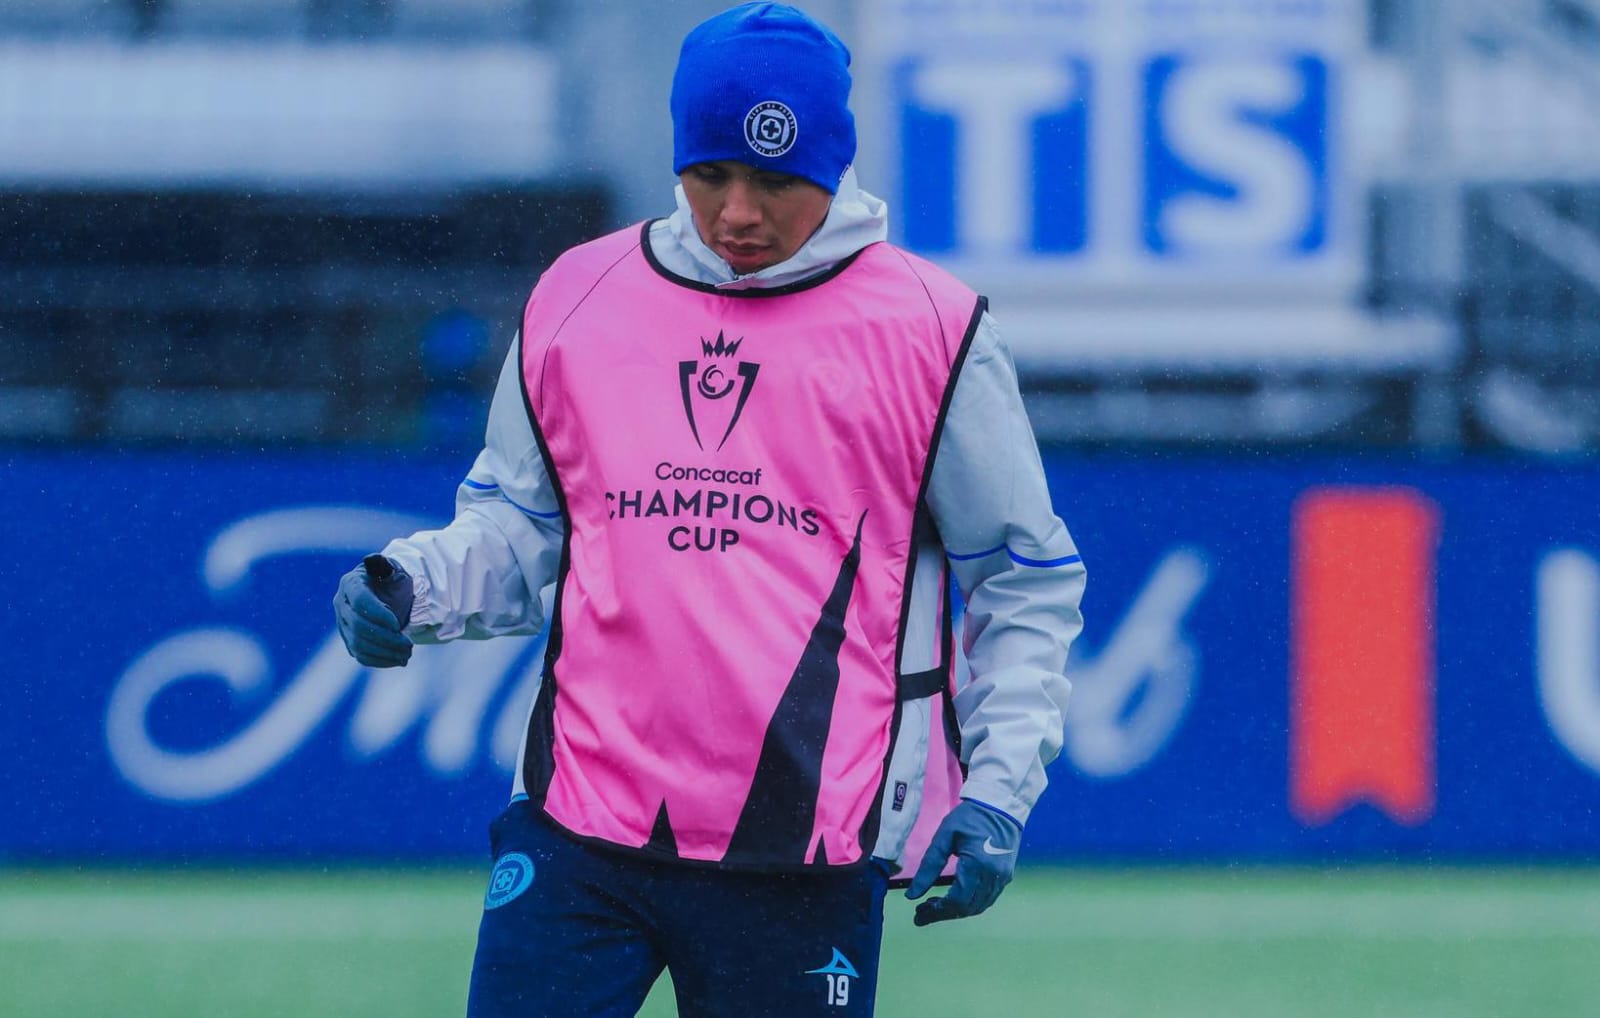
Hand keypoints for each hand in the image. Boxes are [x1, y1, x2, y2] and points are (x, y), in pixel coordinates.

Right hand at [333, 554, 414, 667]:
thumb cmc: (390, 580)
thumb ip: (382, 565)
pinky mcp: (349, 640)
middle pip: (358, 626)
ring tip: (407, 654)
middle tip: (408, 644)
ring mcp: (343, 625)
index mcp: (350, 584)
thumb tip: (372, 560)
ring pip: (358, 644)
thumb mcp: (389, 569)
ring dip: (385, 652)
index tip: (398, 624)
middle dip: (386, 638)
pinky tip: (397, 660)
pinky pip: (360, 655)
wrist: (386, 594)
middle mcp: (341, 604)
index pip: (360, 601)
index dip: (378, 614)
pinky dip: (380, 660)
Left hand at [905, 799, 1020, 925]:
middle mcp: (993, 876)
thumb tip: (912, 895)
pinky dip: (969, 904)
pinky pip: (986, 899)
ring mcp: (1002, 878)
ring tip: (934, 905)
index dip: (937, 911)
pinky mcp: (1006, 877)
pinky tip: (954, 898)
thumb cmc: (969, 818)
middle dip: (943, 913)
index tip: (918, 914)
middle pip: (967, 908)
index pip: (956, 900)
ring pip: (978, 907)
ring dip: (956, 911)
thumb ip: (928, 866)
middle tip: (921, 911)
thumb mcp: (944, 837)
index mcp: (976, 864)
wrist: (1000, 806)